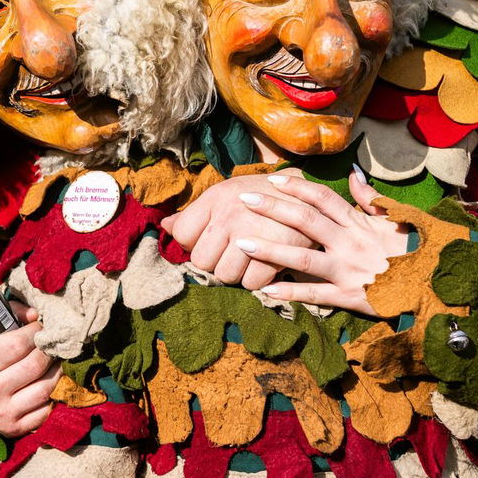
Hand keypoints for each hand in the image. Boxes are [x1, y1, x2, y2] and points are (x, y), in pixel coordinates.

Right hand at [0, 307, 59, 436]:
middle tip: (52, 345)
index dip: (36, 332)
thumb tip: (34, 314)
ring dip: (57, 371)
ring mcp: (2, 412)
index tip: (40, 328)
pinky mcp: (16, 428)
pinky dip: (55, 394)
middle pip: (35, 365)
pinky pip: (47, 409)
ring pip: (46, 387)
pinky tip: (51, 384)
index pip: (17, 343)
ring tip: (55, 362)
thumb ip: (8, 317)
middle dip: (49, 351)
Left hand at [161, 172, 314, 287]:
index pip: (182, 235)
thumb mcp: (228, 193)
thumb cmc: (263, 195)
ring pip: (225, 276)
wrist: (312, 194)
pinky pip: (250, 284)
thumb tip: (165, 225)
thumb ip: (196, 213)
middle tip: (232, 252)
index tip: (212, 240)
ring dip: (236, 273)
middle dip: (215, 261)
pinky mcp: (275, 256)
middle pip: (202, 261)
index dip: (194, 243)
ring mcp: (252, 236)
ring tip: (249, 258)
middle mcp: (230, 216)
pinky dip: (256, 280)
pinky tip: (264, 264)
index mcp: (216, 198)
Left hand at [239, 171, 410, 314]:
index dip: (296, 186)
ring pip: (304, 257)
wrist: (432, 283)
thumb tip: (352, 172)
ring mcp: (348, 269)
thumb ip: (369, 198)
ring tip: (242, 243)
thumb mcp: (393, 219)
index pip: (323, 198)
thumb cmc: (412, 249)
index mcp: (359, 222)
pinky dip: (290, 292)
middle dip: (273, 208)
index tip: (271, 179)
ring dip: (271, 249)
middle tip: (243, 198)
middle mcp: (350, 242)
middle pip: (306, 220)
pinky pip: (315, 294)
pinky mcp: (349, 296)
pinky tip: (265, 290)